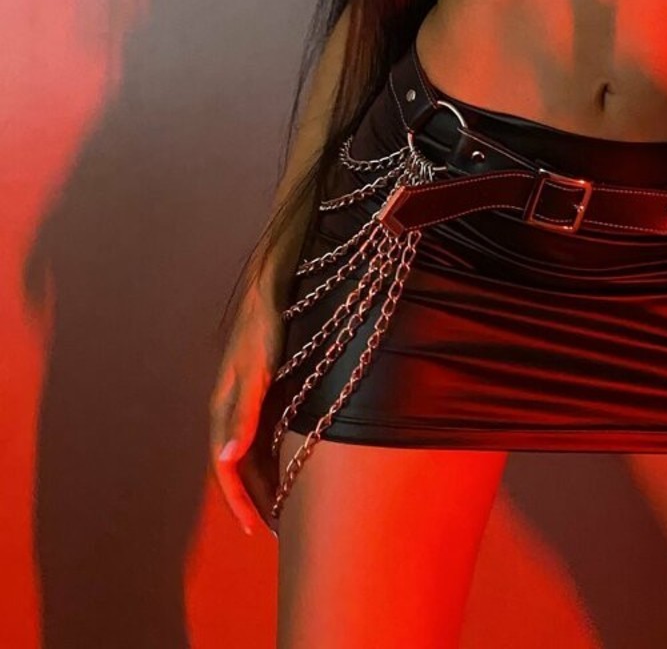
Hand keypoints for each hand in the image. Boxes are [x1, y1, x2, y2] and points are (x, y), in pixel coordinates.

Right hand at [208, 287, 285, 537]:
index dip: (238, 500)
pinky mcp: (261, 392)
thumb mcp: (256, 371)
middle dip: (253, 499)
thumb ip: (242, 414)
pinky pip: (263, 437)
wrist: (272, 288)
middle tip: (275, 531)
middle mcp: (230, 410)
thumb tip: (225, 459)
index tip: (253, 529)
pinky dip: (273, 458)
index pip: (225, 468)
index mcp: (222, 409)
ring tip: (284, 510)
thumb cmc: (264, 328)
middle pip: (238, 467)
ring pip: (250, 454)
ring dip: (264, 481)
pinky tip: (291, 467)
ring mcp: (245, 401)